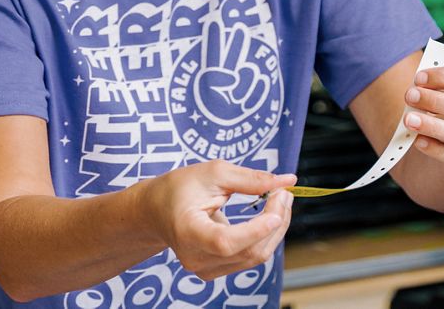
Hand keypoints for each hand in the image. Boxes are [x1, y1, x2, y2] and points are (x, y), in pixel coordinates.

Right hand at [139, 160, 295, 280]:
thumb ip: (250, 179)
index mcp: (187, 231)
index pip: (225, 241)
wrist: (156, 210)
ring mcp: (205, 269)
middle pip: (247, 250)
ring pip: (254, 257)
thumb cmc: (179, 188)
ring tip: (279, 200)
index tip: (277, 209)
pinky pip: (249, 258)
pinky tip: (269, 217)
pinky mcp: (215, 271)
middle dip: (275, 221)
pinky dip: (265, 237)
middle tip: (285, 192)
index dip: (255, 230)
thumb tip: (287, 181)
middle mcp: (195, 257)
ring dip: (275, 229)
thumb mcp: (213, 173)